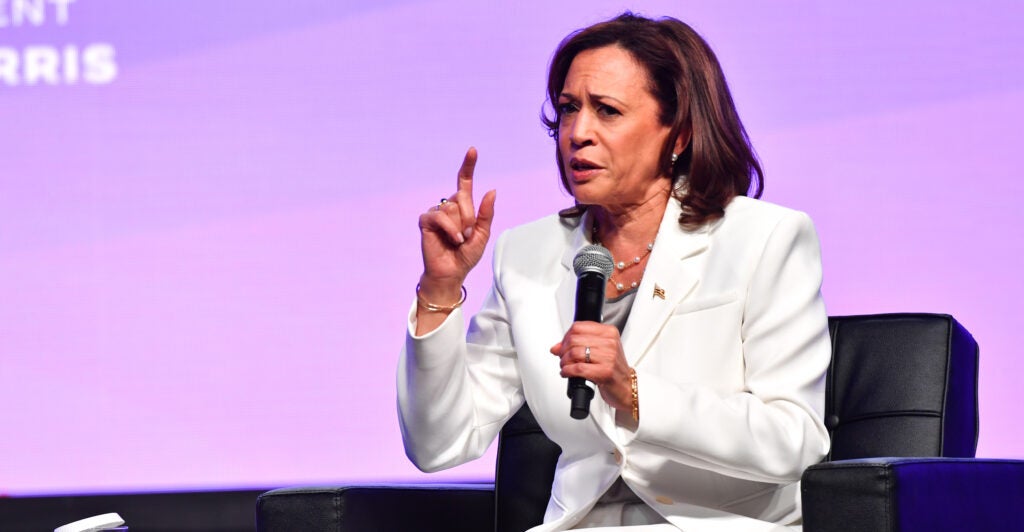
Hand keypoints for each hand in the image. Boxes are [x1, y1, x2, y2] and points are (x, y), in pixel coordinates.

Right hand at [417, 147, 496, 307]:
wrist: (452, 272)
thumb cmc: (466, 255)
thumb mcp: (482, 234)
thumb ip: (486, 213)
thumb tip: (492, 189)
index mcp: (463, 207)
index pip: (464, 182)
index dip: (468, 166)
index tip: (473, 150)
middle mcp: (448, 206)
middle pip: (463, 198)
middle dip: (469, 218)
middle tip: (467, 236)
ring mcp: (436, 212)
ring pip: (452, 208)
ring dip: (460, 226)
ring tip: (458, 240)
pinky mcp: (426, 220)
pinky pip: (440, 215)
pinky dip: (450, 229)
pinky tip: (453, 240)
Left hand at [550, 322, 632, 411]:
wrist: (626, 386)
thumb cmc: (613, 368)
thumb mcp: (599, 350)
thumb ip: (579, 344)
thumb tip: (557, 347)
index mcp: (609, 332)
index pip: (578, 327)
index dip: (566, 336)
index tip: (563, 344)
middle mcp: (610, 343)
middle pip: (574, 339)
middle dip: (563, 350)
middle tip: (562, 357)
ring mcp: (609, 357)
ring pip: (574, 353)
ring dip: (564, 361)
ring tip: (565, 366)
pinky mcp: (605, 372)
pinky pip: (578, 368)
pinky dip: (567, 371)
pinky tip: (567, 373)